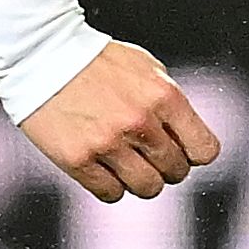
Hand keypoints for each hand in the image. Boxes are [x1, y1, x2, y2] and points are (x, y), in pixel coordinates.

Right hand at [23, 39, 223, 203]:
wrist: (44, 54)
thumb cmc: (97, 61)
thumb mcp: (147, 69)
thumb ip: (170, 102)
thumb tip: (186, 136)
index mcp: (163, 96)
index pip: (204, 150)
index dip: (194, 153)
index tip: (182, 149)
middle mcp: (140, 121)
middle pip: (176, 172)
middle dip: (166, 166)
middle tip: (148, 155)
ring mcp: (108, 143)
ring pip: (147, 188)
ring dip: (141, 180)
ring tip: (127, 164)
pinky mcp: (78, 159)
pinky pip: (110, 194)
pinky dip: (110, 186)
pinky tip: (103, 167)